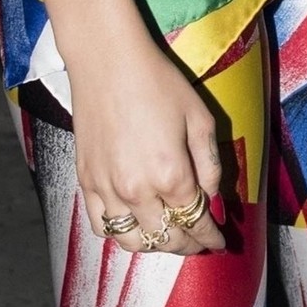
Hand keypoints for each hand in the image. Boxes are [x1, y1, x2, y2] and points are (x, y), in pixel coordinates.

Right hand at [46, 0, 226, 255]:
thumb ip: (210, 164)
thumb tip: (213, 196)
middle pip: (168, 237)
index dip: (211, 237)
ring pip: (133, 241)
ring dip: (156, 245)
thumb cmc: (158, 82)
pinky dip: (121, 235)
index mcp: (171, 175)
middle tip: (199, 242)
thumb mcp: (200, 118)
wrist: (107, 61)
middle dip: (189, 245)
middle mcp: (138, 191)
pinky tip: (134, 227)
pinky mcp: (86, 182)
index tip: (221, 243)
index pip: (196, 221)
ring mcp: (107, 190)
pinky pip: (101, 226)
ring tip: (168, 237)